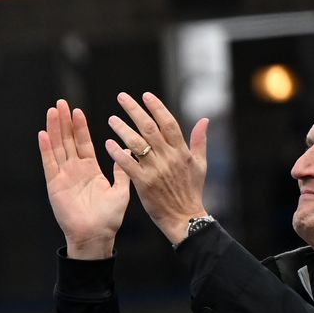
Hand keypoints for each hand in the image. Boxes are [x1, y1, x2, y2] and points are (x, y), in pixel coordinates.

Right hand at [39, 99, 129, 260]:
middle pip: (67, 141)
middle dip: (64, 122)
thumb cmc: (109, 218)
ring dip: (54, 129)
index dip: (79, 127)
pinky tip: (42, 134)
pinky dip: (45, 149)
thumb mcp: (120, 190)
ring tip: (52, 111)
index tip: (77, 110)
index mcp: (90, 171)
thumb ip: (121, 170)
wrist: (96, 236)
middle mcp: (74, 171)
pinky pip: (49, 164)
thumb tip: (126, 151)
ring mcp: (63, 177)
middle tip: (61, 103)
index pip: (83, 143)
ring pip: (57, 148)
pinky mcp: (54, 186)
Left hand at [104, 92, 210, 245]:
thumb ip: (200, 141)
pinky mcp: (144, 183)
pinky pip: (128, 165)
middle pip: (150, 128)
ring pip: (137, 144)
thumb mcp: (200, 164)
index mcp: (182, 151)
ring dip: (122, 129)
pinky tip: (108, 144)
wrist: (184, 217)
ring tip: (111, 119)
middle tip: (122, 98)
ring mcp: (156, 169)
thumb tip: (205, 119)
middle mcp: (169, 157)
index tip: (145, 95)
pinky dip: (117, 153)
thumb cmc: (191, 191)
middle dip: (135, 111)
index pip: (168, 123)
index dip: (157, 107)